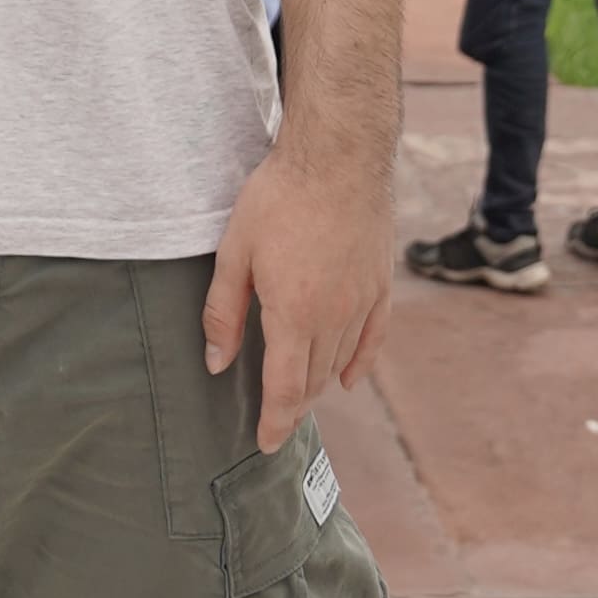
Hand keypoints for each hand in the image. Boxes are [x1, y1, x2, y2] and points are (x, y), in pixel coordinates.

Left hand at [204, 129, 393, 447]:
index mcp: (294, 314)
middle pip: (312, 380)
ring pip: (341, 362)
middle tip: (274, 419)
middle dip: (292, 405)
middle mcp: (334, 317)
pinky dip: (359, 363)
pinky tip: (348, 378)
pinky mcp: (381, 284)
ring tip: (298, 397)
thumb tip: (217, 363)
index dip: (275, 421)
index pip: (285, 389)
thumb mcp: (235, 252)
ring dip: (318, 385)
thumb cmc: (279, 196)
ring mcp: (362, 302)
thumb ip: (223, 312)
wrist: (339, 155)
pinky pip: (373, 338)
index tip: (265, 442)